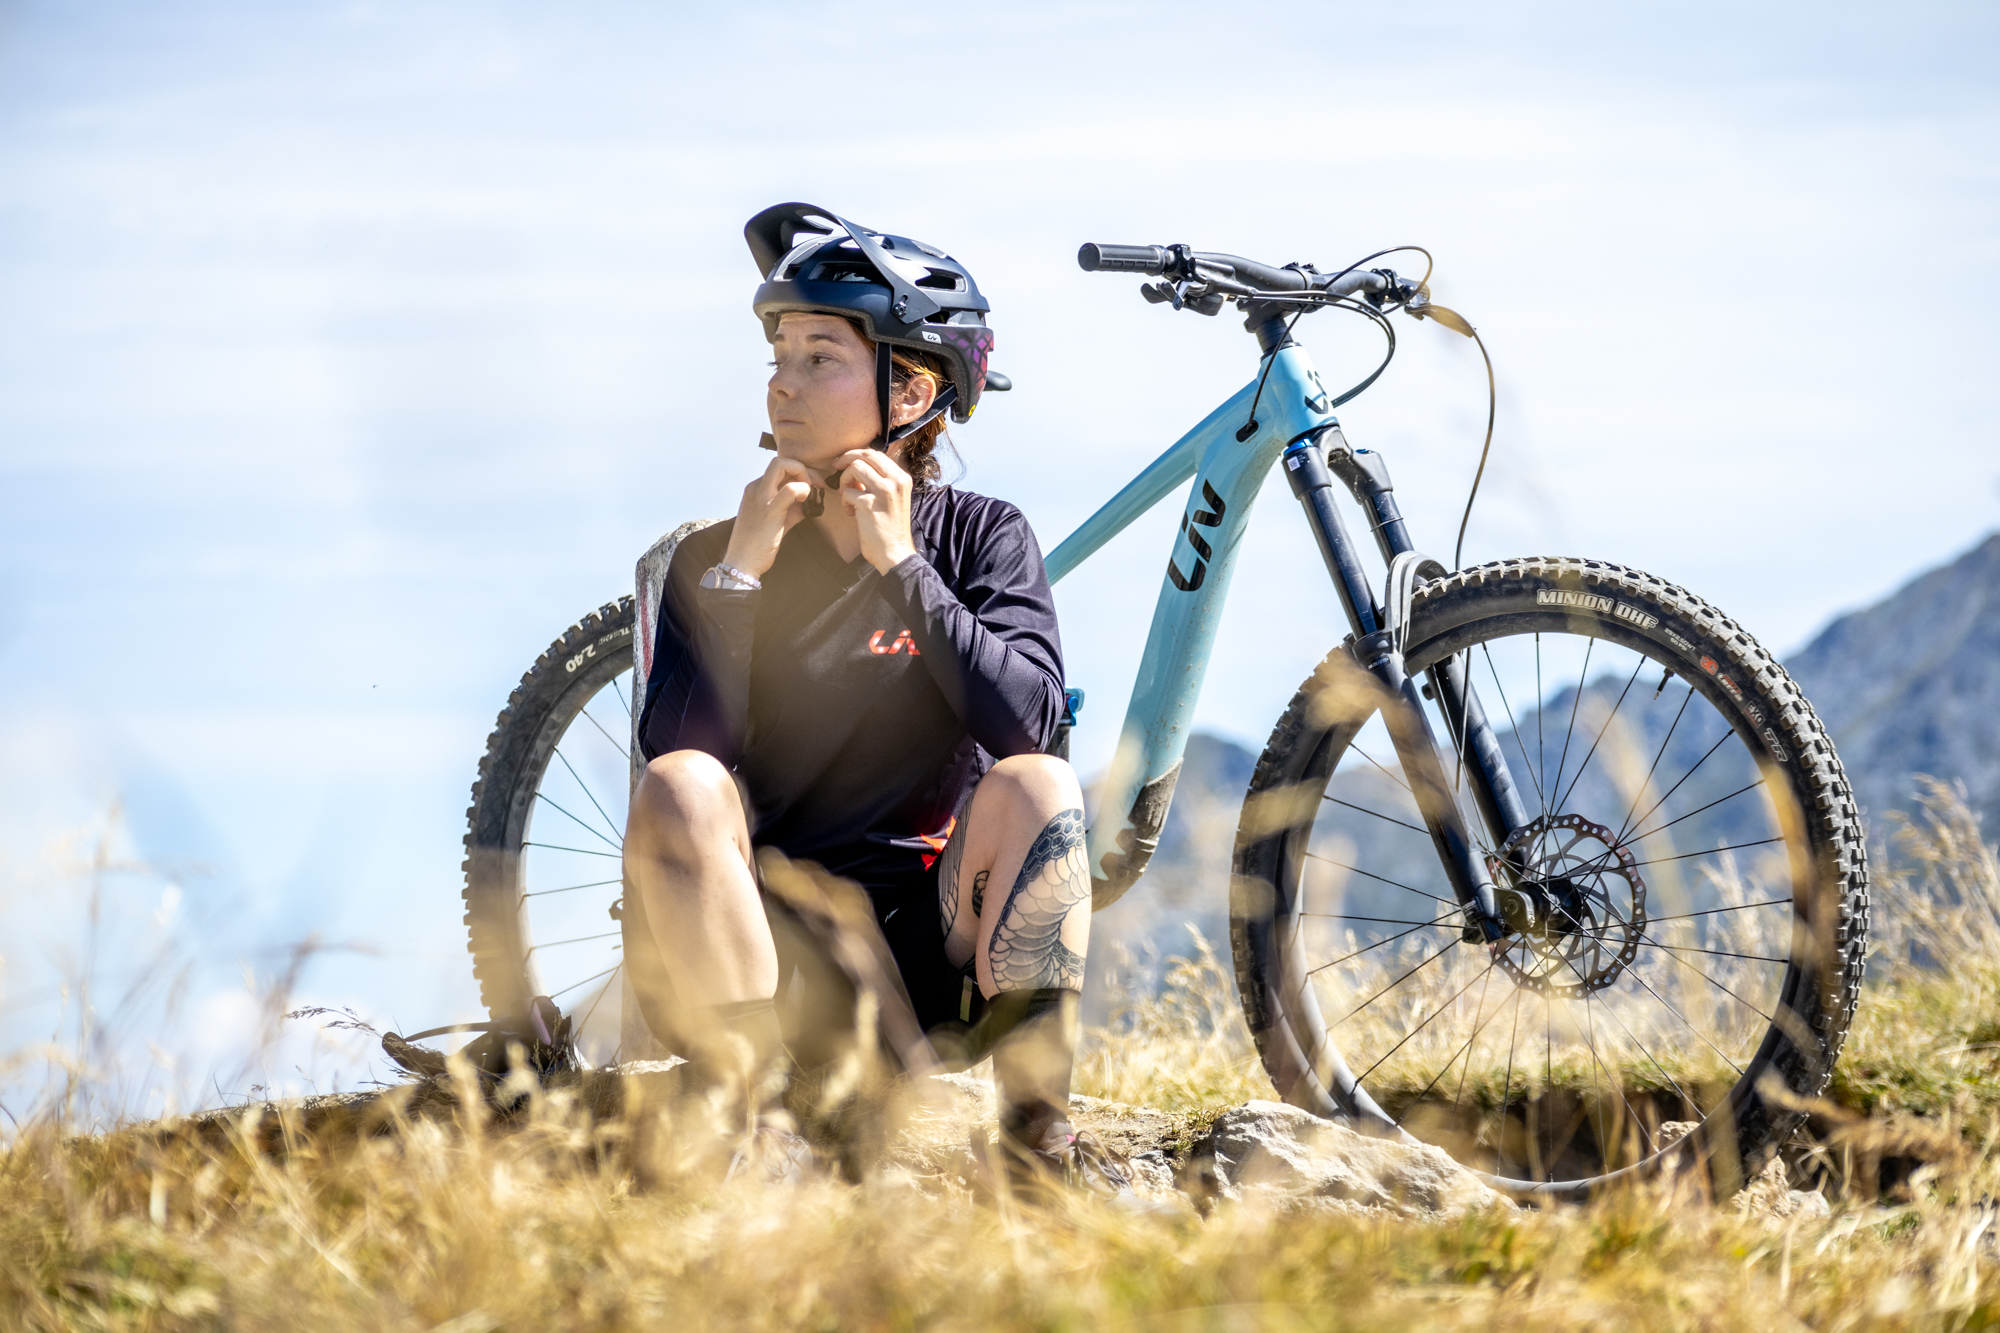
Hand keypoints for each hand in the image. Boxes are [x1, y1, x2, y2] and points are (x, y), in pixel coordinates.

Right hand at [721, 455, 813, 578]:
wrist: (742, 562)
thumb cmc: (759, 544)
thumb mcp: (777, 519)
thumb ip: (792, 507)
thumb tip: (810, 501)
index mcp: (756, 488)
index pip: (779, 467)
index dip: (799, 472)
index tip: (813, 485)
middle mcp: (756, 488)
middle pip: (780, 460)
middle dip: (803, 468)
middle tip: (816, 485)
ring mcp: (761, 497)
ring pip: (782, 465)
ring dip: (803, 473)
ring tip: (810, 492)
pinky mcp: (769, 510)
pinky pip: (791, 489)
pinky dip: (804, 489)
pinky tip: (807, 501)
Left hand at [833, 448, 916, 574]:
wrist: (894, 552)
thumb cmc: (890, 528)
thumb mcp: (893, 498)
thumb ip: (880, 481)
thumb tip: (857, 467)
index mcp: (902, 478)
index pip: (876, 454)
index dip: (857, 455)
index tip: (845, 463)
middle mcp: (895, 481)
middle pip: (865, 455)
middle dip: (846, 459)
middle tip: (836, 468)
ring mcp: (883, 491)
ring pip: (854, 468)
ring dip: (844, 481)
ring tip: (847, 498)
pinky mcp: (869, 504)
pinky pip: (847, 492)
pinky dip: (844, 501)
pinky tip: (850, 513)